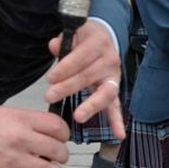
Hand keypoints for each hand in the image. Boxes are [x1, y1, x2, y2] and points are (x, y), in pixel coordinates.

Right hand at [0, 106, 71, 167]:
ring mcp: (14, 159)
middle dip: (62, 154)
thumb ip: (27, 121)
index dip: (64, 134)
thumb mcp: (5, 113)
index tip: (63, 138)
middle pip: (57, 149)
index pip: (56, 126)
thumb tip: (47, 131)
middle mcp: (20, 138)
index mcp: (21, 120)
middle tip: (58, 156)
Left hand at [46, 20, 124, 138]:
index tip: (50, 78)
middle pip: (88, 76)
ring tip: (78, 116)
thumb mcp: (74, 32)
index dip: (65, 68)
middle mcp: (109, 59)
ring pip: (104, 93)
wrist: (104, 37)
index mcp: (98, 42)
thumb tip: (54, 46)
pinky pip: (116, 105)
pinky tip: (118, 134)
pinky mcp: (114, 89)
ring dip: (90, 106)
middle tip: (50, 96)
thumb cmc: (84, 39)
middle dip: (68, 87)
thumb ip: (63, 40)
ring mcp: (114, 76)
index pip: (80, 57)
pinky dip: (117, 120)